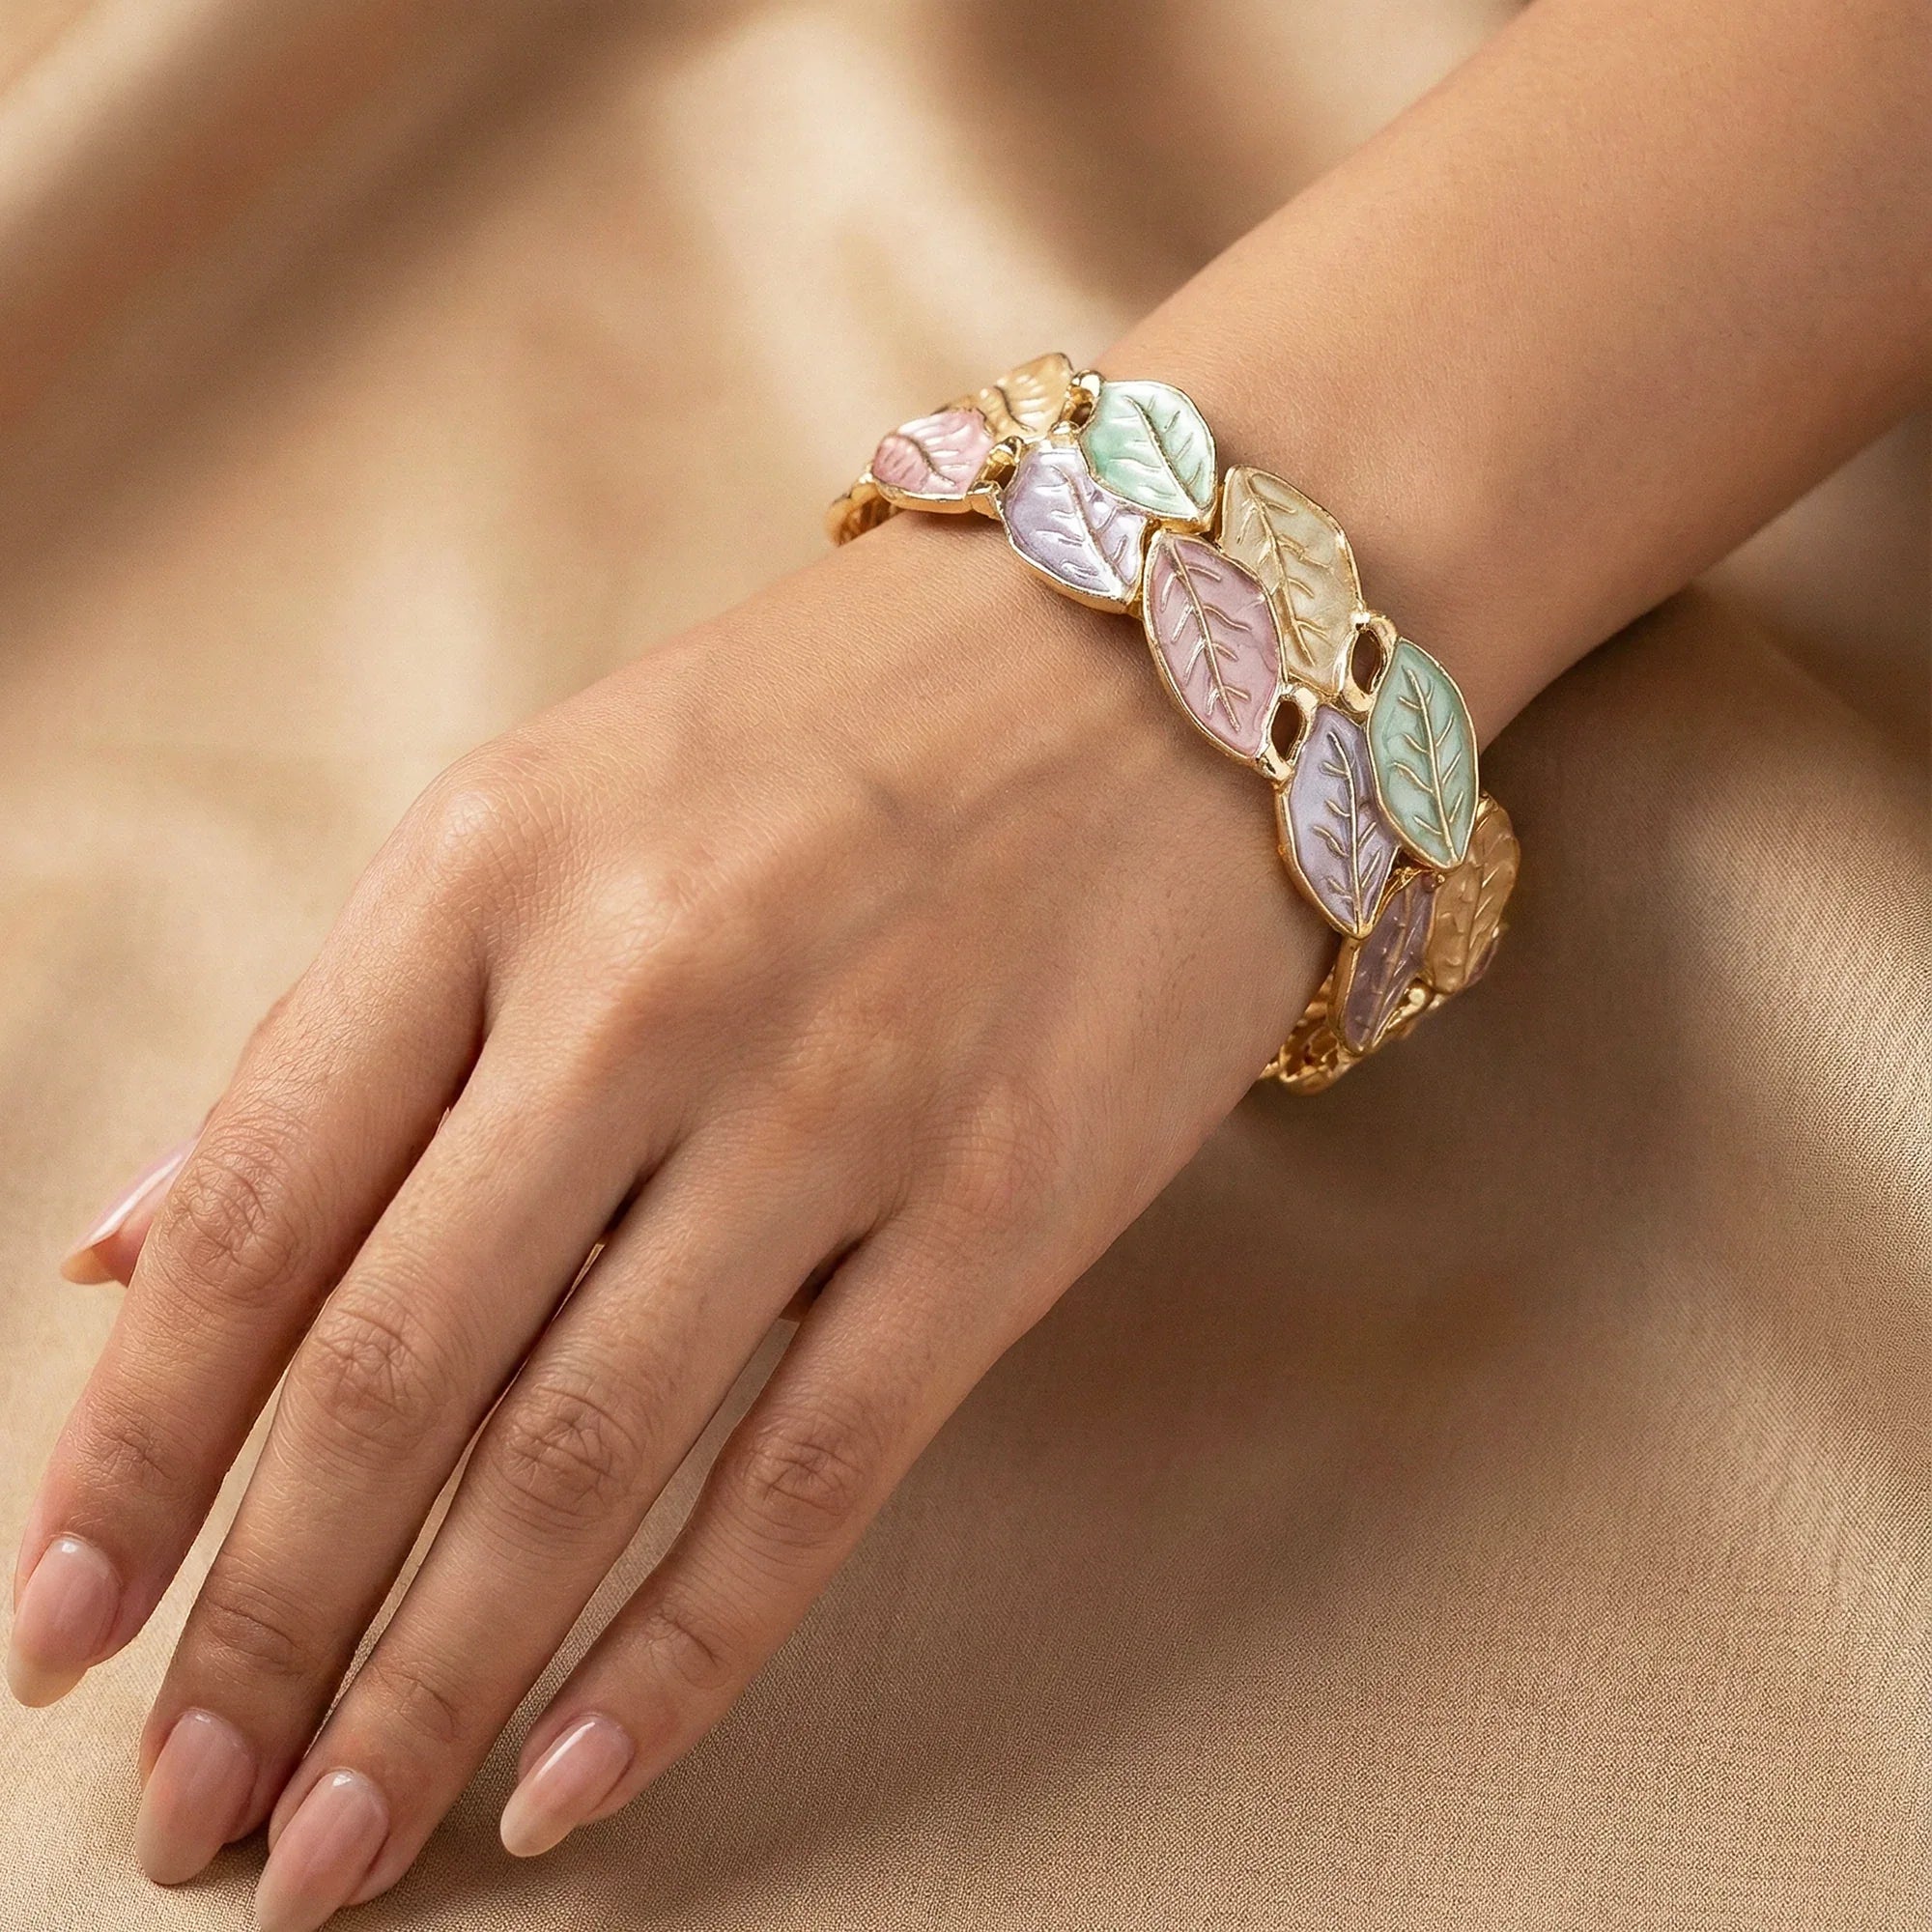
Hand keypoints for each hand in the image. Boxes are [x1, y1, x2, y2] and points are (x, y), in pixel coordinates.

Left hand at [13, 511, 1318, 1928]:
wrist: (1160, 648)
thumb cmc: (833, 723)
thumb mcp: (551, 800)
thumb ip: (346, 1026)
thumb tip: (127, 1247)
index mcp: (493, 865)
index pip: (259, 1211)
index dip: (136, 1452)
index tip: (58, 1629)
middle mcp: (646, 987)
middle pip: (398, 1368)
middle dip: (264, 1626)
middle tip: (189, 1816)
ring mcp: (839, 1104)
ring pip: (583, 1458)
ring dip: (430, 1685)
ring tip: (335, 1852)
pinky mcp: (1004, 1204)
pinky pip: (812, 1476)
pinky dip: (677, 1656)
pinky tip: (569, 1783)